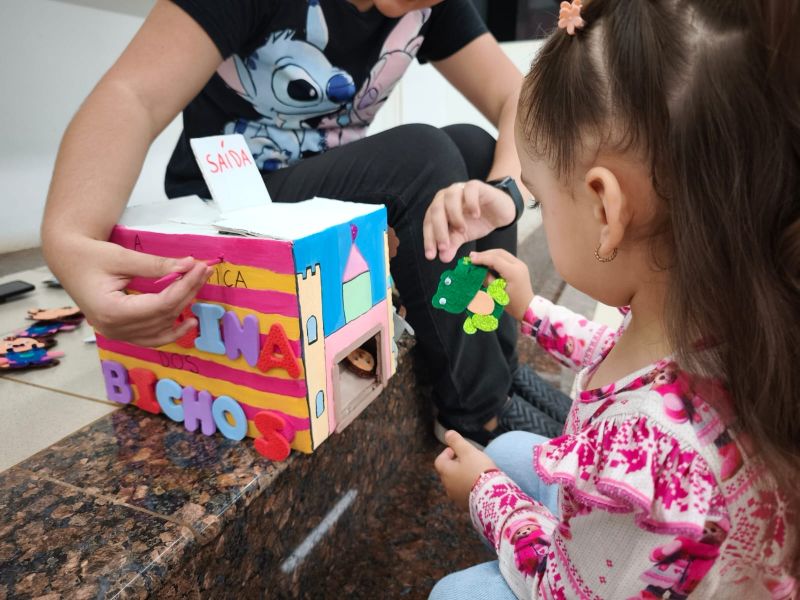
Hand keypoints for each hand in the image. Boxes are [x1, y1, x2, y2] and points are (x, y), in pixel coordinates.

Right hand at [49, 237, 211, 346]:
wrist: (68, 260)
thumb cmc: (89, 256)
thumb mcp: (123, 257)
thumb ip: (156, 265)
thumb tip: (189, 265)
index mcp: (110, 310)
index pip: (161, 304)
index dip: (185, 286)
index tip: (200, 268)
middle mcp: (113, 328)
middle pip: (163, 315)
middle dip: (188, 292)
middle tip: (203, 271)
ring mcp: (116, 333)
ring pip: (161, 328)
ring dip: (183, 309)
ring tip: (199, 288)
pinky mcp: (120, 332)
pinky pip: (151, 338)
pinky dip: (171, 330)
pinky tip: (188, 321)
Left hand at [423, 180, 516, 262]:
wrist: (498, 213)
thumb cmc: (477, 222)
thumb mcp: (462, 236)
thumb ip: (452, 245)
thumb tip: (443, 258)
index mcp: (439, 208)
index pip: (429, 223)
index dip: (429, 239)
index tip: (432, 255)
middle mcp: (446, 197)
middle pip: (436, 210)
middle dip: (439, 230)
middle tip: (444, 247)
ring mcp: (460, 189)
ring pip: (450, 197)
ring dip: (454, 216)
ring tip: (462, 230)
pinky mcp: (476, 186)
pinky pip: (470, 190)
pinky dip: (471, 203)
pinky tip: (476, 215)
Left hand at [434, 430, 496, 509]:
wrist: (492, 495)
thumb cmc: (479, 470)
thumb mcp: (468, 451)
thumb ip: (456, 441)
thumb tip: (447, 433)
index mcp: (446, 472)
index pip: (439, 461)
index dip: (446, 453)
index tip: (456, 450)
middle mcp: (448, 486)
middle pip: (447, 473)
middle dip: (455, 465)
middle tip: (468, 459)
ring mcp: (457, 498)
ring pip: (456, 484)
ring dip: (462, 477)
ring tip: (475, 472)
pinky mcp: (467, 506)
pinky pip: (465, 494)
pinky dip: (469, 487)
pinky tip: (480, 484)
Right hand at [469, 249, 533, 320]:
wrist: (526, 307)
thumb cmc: (511, 303)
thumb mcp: (496, 292)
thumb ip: (487, 278)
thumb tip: (477, 269)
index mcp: (513, 272)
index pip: (495, 260)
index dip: (482, 258)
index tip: (471, 260)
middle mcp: (518, 265)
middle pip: (499, 253)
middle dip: (484, 254)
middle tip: (472, 257)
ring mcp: (520, 264)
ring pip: (502, 253)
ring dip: (489, 255)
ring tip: (477, 258)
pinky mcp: (518, 266)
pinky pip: (505, 257)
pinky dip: (494, 258)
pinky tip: (486, 262)